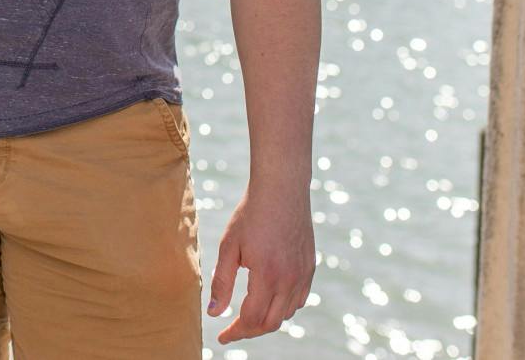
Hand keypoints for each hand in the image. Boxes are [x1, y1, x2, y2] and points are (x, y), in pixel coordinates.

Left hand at [207, 179, 314, 343]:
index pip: (251, 319)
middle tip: (232, 330)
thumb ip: (221, 282)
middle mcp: (290, 280)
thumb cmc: (250, 215)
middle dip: (250, 331)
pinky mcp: (310, 267)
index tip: (222, 336)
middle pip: (270, 323)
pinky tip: (270, 302)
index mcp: (267, 276)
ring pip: (286, 313)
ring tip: (248, 317)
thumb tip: (214, 313)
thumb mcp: (229, 246)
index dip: (235, 332)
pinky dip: (284, 308)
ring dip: (267, 320)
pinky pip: (299, 300)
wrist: (281, 189)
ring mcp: (303, 275)